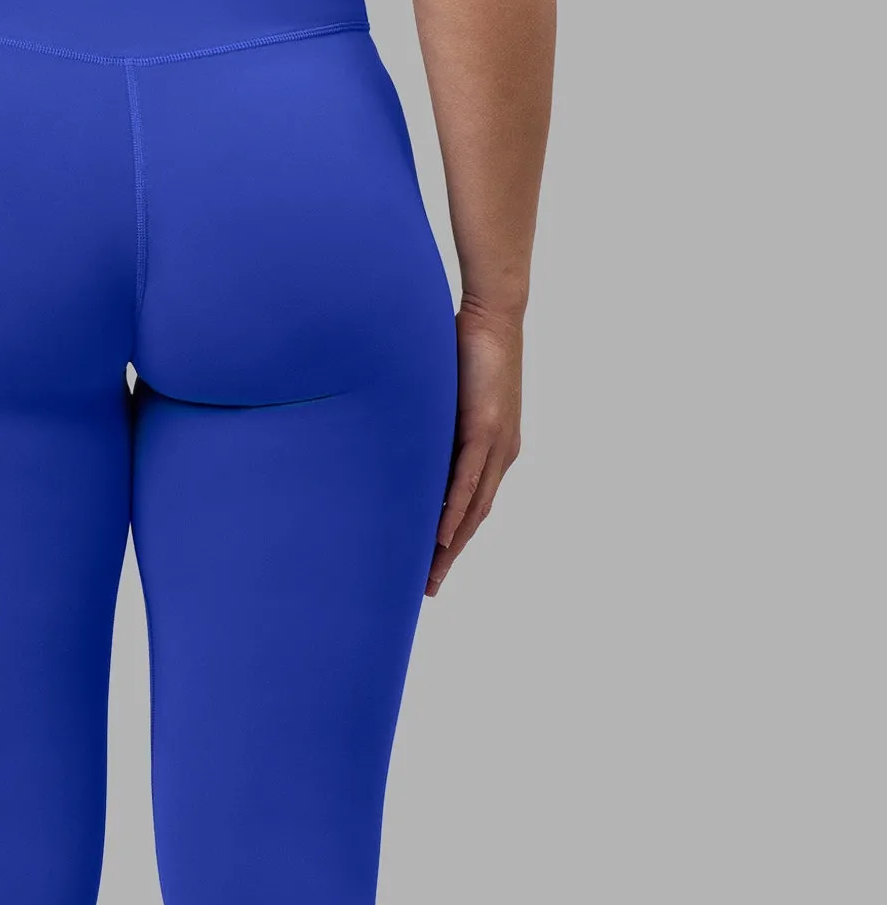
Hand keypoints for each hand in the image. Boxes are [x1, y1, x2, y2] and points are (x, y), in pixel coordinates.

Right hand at [427, 300, 522, 597]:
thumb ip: (432, 425)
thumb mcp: (446, 399)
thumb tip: (403, 441)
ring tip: (430, 575)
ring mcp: (496, 446)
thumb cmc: (467, 349)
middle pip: (473, 519)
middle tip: (427, 589)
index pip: (472, 506)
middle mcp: (500, 455)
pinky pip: (467, 482)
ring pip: (472, 509)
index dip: (452, 541)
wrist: (494, 315)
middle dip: (449, 557)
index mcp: (493, 450)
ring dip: (450, 547)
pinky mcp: (486, 430)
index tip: (431, 567)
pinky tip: (440, 539)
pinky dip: (454, 513)